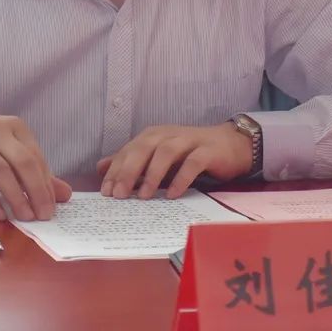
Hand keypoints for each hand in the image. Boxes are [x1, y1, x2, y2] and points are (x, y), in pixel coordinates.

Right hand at [0, 109, 71, 221]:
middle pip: (23, 162)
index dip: (47, 184)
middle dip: (37, 191)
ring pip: (1, 171)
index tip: (52, 207)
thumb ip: (34, 171)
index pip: (36, 157)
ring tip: (24, 217)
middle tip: (43, 215)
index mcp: (14, 126)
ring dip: (16, 197)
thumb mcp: (6, 150)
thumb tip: (65, 194)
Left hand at [97, 123, 252, 200]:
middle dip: (129, 171)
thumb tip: (101, 167)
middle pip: (144, 148)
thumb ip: (131, 162)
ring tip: (144, 196)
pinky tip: (172, 194)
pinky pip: (193, 163)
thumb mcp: (157, 157)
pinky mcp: (208, 151)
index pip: (129, 150)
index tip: (106, 192)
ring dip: (153, 174)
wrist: (230, 145)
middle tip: (119, 194)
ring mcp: (189, 140)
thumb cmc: (190, 153)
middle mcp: (168, 134)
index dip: (116, 170)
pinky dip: (181, 178)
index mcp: (153, 136)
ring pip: (166, 152)